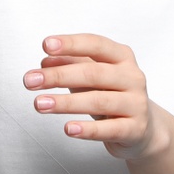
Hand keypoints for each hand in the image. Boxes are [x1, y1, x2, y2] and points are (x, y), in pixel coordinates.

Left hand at [24, 34, 167, 159]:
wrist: (143, 128)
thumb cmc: (112, 96)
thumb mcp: (92, 77)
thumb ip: (71, 66)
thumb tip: (46, 61)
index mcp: (122, 57)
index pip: (96, 44)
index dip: (71, 44)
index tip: (46, 45)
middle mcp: (132, 77)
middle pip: (93, 73)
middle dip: (59, 76)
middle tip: (30, 80)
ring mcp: (136, 104)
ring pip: (98, 100)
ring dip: (66, 103)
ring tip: (40, 104)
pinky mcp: (135, 129)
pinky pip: (109, 129)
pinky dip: (87, 129)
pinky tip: (68, 129)